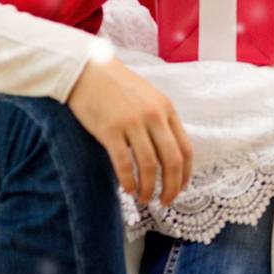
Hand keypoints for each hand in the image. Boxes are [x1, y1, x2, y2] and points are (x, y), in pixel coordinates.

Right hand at [66, 55, 192, 205]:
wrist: (87, 71)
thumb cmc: (118, 87)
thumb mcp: (149, 98)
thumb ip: (161, 121)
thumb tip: (169, 154)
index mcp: (166, 109)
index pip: (185, 148)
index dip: (185, 174)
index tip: (180, 189)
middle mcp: (154, 116)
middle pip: (172, 161)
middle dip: (171, 187)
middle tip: (165, 202)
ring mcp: (132, 123)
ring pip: (149, 166)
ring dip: (148, 188)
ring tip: (144, 198)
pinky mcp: (109, 130)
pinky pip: (123, 163)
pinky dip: (128, 181)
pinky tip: (127, 190)